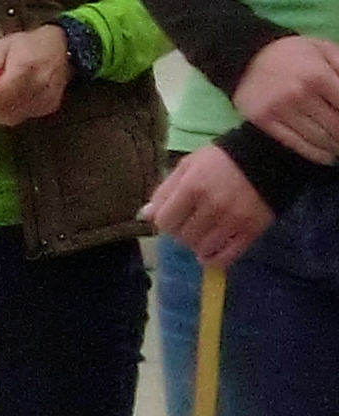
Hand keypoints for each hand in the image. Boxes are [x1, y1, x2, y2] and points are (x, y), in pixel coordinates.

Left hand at [0, 24, 71, 124]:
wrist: (65, 48)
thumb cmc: (31, 44)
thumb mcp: (5, 43)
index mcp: (25, 69)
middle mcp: (37, 88)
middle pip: (3, 110)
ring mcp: (44, 101)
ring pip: (10, 118)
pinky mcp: (47, 108)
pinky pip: (20, 117)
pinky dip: (6, 113)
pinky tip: (0, 104)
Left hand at [145, 145, 277, 267]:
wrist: (269, 156)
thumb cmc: (223, 159)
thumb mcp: (189, 165)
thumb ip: (166, 190)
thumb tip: (145, 216)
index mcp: (193, 187)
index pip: (165, 222)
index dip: (166, 221)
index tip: (174, 216)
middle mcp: (212, 206)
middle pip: (182, 237)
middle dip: (181, 233)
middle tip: (190, 223)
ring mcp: (233, 221)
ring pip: (202, 249)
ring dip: (197, 245)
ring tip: (203, 234)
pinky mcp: (252, 231)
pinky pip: (226, 257)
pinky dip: (214, 259)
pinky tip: (210, 253)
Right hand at [231, 33, 338, 164]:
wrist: (246, 56)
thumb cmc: (293, 54)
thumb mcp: (324, 50)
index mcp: (317, 75)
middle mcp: (298, 94)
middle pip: (336, 127)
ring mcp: (279, 110)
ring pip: (320, 140)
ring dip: (336, 146)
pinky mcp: (265, 122)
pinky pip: (298, 145)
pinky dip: (318, 154)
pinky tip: (328, 154)